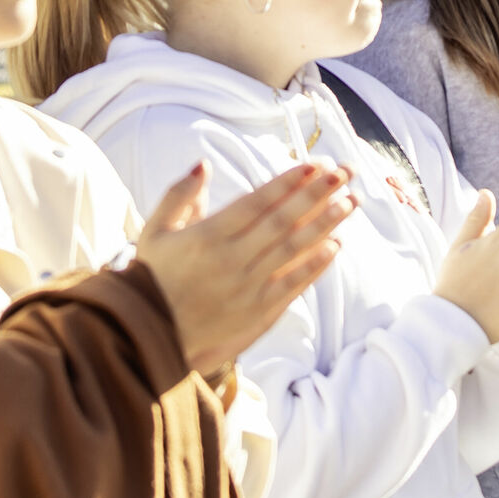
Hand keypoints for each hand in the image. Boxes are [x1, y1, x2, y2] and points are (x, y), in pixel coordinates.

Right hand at [136, 161, 354, 372]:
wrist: (149, 333)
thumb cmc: (152, 275)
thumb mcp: (154, 230)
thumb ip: (180, 195)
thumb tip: (204, 164)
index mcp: (208, 235)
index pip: (257, 202)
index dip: (287, 182)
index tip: (313, 164)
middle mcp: (232, 259)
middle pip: (282, 221)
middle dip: (316, 194)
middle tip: (343, 173)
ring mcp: (247, 286)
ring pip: (293, 249)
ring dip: (325, 224)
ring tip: (349, 202)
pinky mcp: (256, 310)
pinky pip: (292, 284)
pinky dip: (315, 264)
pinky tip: (335, 245)